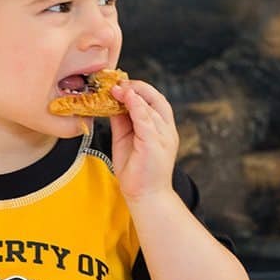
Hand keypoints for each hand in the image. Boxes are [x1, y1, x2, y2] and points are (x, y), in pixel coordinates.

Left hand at [109, 81, 178, 203]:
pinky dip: (137, 106)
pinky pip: (147, 120)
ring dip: (133, 94)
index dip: (138, 89)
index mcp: (161, 128)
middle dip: (137, 87)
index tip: (120, 84)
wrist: (145, 196)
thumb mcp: (126, 139)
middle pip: (156, 98)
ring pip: (151, 107)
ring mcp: (163, 137)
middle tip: (118, 82)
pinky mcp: (155, 144)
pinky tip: (126, 97)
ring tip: (117, 88)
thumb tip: (112, 102)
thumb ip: (122, 120)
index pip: (155, 100)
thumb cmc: (137, 171)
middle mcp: (166, 130)